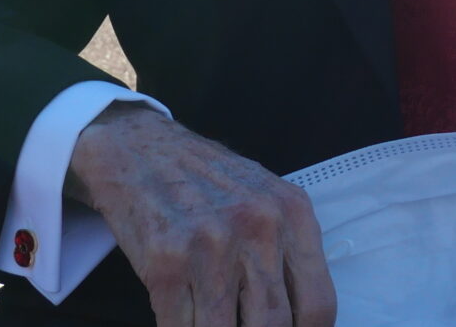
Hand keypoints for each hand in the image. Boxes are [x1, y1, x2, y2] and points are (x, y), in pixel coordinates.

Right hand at [67, 102, 333, 326]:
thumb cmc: (205, 181)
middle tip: (240, 326)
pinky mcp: (166, 261)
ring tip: (209, 319)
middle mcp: (256, 226)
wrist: (137, 148)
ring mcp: (211, 245)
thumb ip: (287, 251)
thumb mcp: (264, 199)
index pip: (318, 304)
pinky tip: (180, 317)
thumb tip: (302, 321)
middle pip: (274, 325)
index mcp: (292, 213)